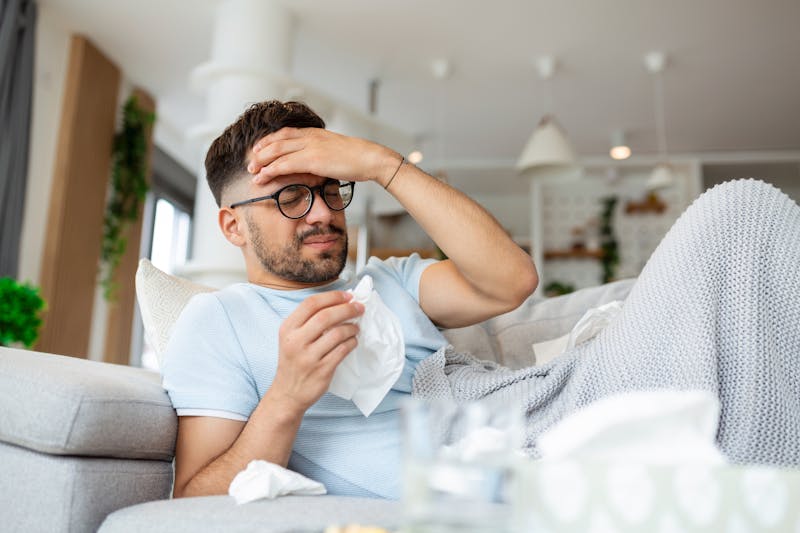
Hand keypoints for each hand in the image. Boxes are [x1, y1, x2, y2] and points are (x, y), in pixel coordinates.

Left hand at [247, 127, 402, 187]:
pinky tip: (262, 177)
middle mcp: (310, 136)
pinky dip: (270, 170)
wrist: (370, 158)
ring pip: (276, 151)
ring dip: (261, 161)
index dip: (269, 140)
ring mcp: (310, 146)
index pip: (285, 133)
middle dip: (260, 152)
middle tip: (250, 162)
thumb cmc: (358, 159)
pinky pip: (284, 163)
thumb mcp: (336, 152)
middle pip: (276, 141)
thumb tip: (317, 164)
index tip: (259, 149)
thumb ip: (323, 154)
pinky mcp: (312, 159)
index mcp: (315, 133)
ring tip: (251, 171)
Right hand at [269, 290, 363, 414]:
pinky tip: (353, 341)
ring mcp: (309, 357)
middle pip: (326, 316)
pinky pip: (343, 350)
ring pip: (337, 333)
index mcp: (288, 328)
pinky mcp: (322, 370)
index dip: (333, 297)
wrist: (288, 393)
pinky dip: (352, 342)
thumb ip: (308, 321)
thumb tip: (339, 303)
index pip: (311, 304)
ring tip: (356, 327)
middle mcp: (296, 341)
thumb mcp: (291, 337)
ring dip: (351, 327)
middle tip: (359, 308)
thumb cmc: (294, 361)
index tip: (348, 296)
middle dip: (347, 309)